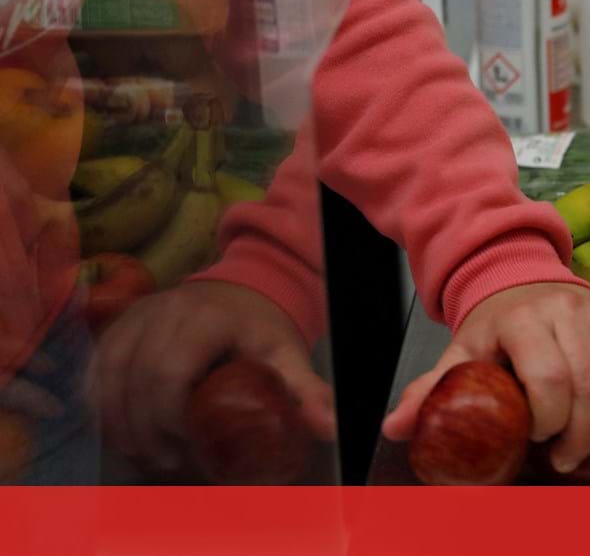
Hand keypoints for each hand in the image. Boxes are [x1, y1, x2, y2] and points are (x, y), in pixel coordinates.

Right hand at [89, 281, 333, 472]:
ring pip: (108, 372)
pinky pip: (97, 367)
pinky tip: (122, 432)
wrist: (241, 290)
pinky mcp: (118, 324)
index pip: (169, 370)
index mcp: (206, 317)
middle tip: (168, 461)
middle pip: (135, 376)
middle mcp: (164, 310)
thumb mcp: (287, 353)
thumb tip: (329, 428)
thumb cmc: (262, 328)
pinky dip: (103, 404)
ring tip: (146, 455)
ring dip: (120, 422)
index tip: (187, 448)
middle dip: (146, 428)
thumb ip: (305, 391)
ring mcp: (136, 315)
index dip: (168, 416)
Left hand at [383, 283, 589, 474]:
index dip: (550, 420)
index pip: (550, 378)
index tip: (536, 440)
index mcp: (522, 320)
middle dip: (583, 434)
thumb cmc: (493, 326)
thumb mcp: (461, 351)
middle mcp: (568, 310)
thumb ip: (434, 389)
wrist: (519, 277)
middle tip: (567, 461)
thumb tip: (398, 428)